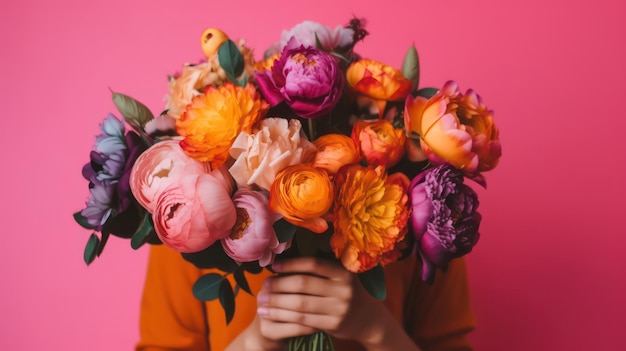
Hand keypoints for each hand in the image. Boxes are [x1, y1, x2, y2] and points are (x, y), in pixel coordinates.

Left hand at [255, 257, 390, 345]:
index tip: (273, 266)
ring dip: (277, 304)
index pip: (313, 264)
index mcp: (343, 272)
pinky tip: (274, 315)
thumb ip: (321, 270)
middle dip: (279, 285)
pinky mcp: (333, 324)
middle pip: (303, 284)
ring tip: (262, 303)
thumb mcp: (341, 277)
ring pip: (300, 304)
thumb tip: (285, 261)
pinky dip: (286, 317)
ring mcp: (339, 308)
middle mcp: (343, 289)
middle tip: (263, 287)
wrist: (368, 319)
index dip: (291, 264)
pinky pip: (304, 320)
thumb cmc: (346, 293)